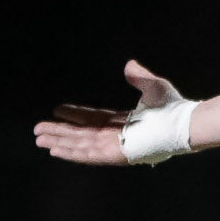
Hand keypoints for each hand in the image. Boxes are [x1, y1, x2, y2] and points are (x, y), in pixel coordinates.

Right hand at [33, 59, 178, 165]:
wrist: (182, 123)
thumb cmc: (173, 108)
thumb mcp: (153, 87)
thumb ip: (139, 77)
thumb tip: (129, 65)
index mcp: (122, 123)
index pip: (91, 120)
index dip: (73, 116)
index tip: (56, 111)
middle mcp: (115, 136)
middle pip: (80, 135)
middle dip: (58, 132)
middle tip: (37, 130)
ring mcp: (114, 147)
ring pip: (79, 145)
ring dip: (58, 142)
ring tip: (39, 140)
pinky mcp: (114, 155)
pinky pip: (87, 155)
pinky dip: (69, 152)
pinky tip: (54, 149)